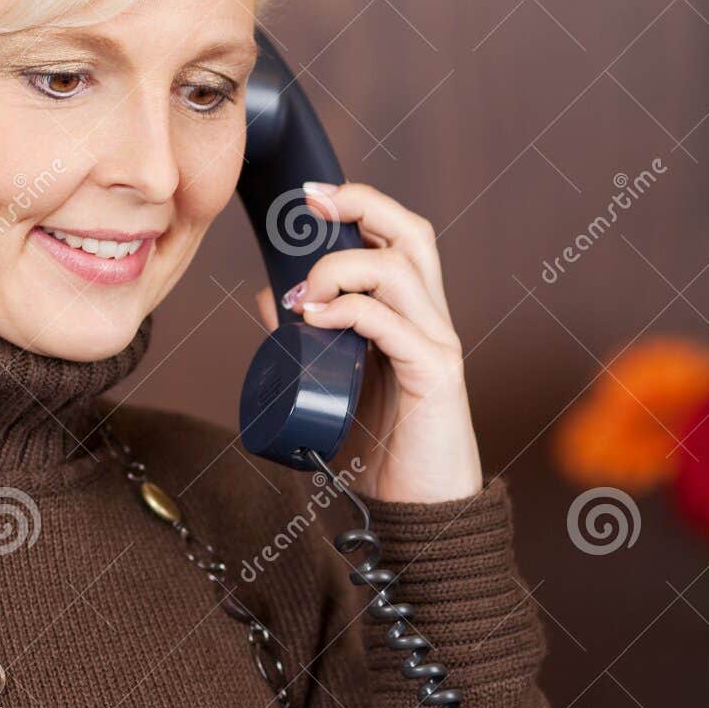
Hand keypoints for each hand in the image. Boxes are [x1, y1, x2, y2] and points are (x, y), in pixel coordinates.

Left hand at [253, 180, 483, 504]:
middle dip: (361, 205)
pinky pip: (392, 322)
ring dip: (339, 268)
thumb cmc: (380, 450)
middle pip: (412, 233)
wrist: (416, 511)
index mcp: (410, 315)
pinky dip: (349, 309)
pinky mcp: (434, 373)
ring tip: (302, 297)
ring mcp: (436, 343)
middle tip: (310, 204)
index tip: (310, 195)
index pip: (398, 238)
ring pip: (400, 268)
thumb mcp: (334, 382)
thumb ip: (310, 339)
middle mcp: (430, 319)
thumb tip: (272, 298)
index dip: (361, 204)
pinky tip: (315, 319)